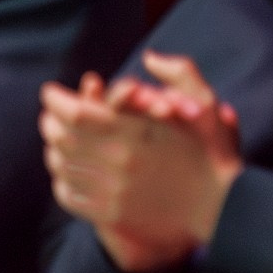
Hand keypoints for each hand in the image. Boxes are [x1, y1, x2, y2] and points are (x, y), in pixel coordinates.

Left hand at [39, 66, 241, 272]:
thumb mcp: (205, 110)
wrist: (224, 211)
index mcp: (138, 134)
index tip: (50, 92)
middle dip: (49, 120)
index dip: (55, 100)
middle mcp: (120, 163)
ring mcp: (113, 192)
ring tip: (55, 138)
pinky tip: (66, 169)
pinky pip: (67, 194)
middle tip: (49, 113)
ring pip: (60, 166)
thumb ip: (181, 75)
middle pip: (61, 137)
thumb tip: (149, 57)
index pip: (77, 113)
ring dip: (52, 148)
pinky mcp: (110, 215)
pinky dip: (60, 179)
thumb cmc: (212, 156)